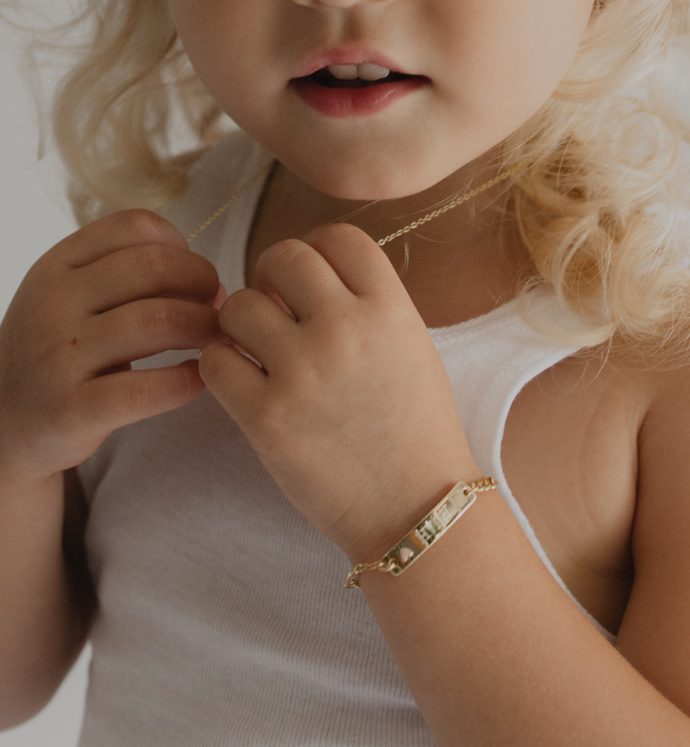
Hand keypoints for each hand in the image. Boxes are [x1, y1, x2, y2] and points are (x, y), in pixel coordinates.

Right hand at [0, 210, 222, 486]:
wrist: (4, 422)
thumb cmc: (57, 353)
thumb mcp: (69, 297)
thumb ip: (124, 275)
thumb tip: (210, 280)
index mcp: (56, 266)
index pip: (135, 226)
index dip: (181, 245)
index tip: (195, 275)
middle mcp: (53, 302)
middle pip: (156, 266)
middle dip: (204, 283)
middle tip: (220, 308)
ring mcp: (59, 356)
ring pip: (160, 320)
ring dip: (206, 328)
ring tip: (217, 341)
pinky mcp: (72, 409)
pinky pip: (149, 388)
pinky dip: (189, 380)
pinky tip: (199, 379)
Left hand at [198, 223, 478, 560]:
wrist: (417, 510)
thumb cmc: (416, 430)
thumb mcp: (412, 348)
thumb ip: (365, 305)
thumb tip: (299, 278)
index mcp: (390, 309)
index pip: (337, 237)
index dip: (316, 251)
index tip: (312, 282)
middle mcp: (346, 329)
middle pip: (282, 257)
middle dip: (271, 278)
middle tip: (276, 311)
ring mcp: (303, 372)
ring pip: (238, 306)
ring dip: (241, 324)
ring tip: (258, 353)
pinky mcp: (267, 416)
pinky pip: (214, 361)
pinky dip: (221, 367)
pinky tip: (242, 384)